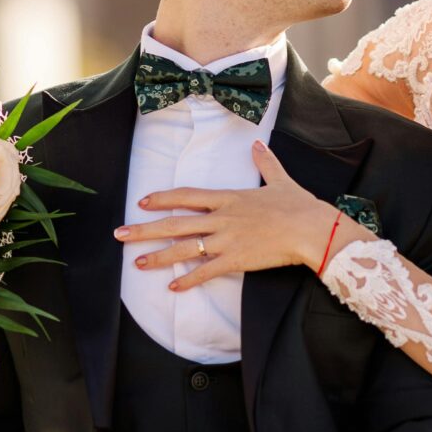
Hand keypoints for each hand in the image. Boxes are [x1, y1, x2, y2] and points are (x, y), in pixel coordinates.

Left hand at [116, 144, 360, 289]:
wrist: (311, 229)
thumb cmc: (298, 205)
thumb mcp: (280, 180)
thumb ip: (265, 163)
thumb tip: (258, 144)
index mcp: (228, 198)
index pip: (186, 196)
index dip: (162, 199)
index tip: (142, 202)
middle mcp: (221, 218)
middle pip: (174, 223)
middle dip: (144, 229)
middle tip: (120, 234)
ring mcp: (226, 240)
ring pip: (184, 248)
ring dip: (158, 257)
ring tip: (137, 263)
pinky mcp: (236, 260)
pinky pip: (206, 271)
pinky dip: (188, 279)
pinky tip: (172, 287)